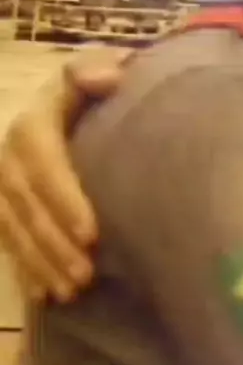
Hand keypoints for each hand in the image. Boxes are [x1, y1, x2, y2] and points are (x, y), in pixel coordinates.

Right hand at [0, 46, 131, 302]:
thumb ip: (92, 69)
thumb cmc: (80, 91)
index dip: (64, 199)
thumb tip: (110, 78)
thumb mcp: (85, 70)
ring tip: (72, 291)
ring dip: (40, 262)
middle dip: (53, 243)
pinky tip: (44, 294)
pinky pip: (3, 239)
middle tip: (86, 274)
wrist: (48, 106)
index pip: (43, 164)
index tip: (92, 233)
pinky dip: (23, 268)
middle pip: (26, 205)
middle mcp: (6, 156)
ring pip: (12, 228)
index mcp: (31, 124)